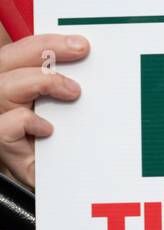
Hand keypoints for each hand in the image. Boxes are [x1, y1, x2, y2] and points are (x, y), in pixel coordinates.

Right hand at [0, 34, 89, 188]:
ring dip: (40, 82)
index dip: (47, 41)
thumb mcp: (66, 110)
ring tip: (73, 92)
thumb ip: (67, 85)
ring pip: (2, 88)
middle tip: (81, 54)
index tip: (81, 44)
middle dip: (45, 50)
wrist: (61, 188)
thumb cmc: (63, 145)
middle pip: (6, 60)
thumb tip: (88, 59)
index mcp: (14, 85)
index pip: (20, 52)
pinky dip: (26, 122)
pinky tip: (49, 129)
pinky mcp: (3, 148)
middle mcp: (1, 100)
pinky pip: (3, 126)